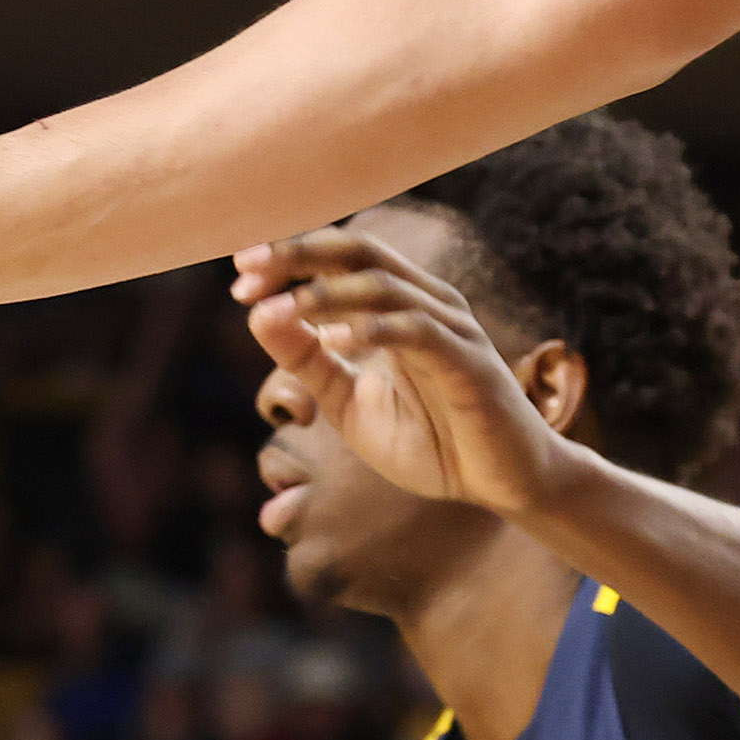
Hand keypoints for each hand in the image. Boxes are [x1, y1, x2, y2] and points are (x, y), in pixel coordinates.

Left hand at [235, 229, 575, 517]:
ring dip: (327, 295)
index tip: (238, 275)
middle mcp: (427, 302)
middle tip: (247, 270)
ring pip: (385, 286)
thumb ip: (306, 361)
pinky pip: (419, 331)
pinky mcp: (469, 363)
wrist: (501, 486)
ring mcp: (452, 328)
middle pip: (359, 252)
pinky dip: (375, 329)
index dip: (289, 257)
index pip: (340, 257)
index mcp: (399, 304)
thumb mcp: (349, 403)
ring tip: (281, 310)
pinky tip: (335, 340)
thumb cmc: (431, 441)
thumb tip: (255, 315)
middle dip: (300, 255)